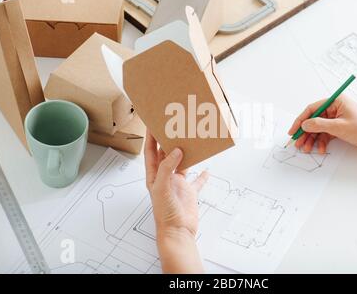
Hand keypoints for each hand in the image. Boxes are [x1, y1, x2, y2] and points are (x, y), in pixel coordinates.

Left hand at [144, 131, 208, 272]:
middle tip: (174, 127)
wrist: (177, 231)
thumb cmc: (164, 214)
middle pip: (166, 154)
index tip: (152, 124)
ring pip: (182, 163)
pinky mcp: (189, 191)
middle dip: (168, 141)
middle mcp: (166, 177)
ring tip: (190, 141)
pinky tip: (206, 169)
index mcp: (154, 176)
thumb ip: (167, 168)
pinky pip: (196, 181)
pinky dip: (202, 175)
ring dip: (186, 153)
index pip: (151, 152)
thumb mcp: (162, 188)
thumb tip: (175, 151)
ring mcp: (178, 184)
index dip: (150, 138)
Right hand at [288, 96, 356, 158]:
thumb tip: (304, 125)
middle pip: (313, 119)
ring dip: (312, 139)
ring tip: (307, 149)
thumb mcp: (339, 127)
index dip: (300, 120)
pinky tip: (320, 149)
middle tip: (298, 143)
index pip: (312, 109)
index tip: (294, 130)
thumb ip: (319, 125)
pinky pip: (325, 134)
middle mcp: (335, 108)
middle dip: (305, 132)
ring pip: (318, 128)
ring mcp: (337, 118)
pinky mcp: (340, 128)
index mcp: (336, 101)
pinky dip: (321, 142)